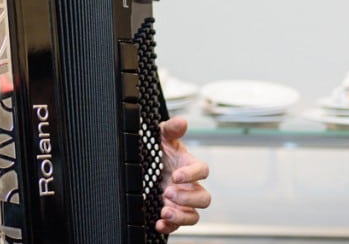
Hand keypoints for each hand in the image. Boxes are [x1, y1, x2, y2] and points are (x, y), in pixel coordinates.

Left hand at [155, 116, 210, 234]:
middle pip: (204, 198)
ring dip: (181, 216)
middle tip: (168, 192)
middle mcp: (189, 186)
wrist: (144, 164)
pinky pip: (178, 225)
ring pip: (194, 215)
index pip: (202, 171)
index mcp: (189, 166)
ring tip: (165, 212)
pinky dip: (170, 227)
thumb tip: (181, 122)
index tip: (176, 175)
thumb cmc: (159, 150)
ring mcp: (182, 202)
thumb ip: (171, 128)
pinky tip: (159, 223)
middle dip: (187, 198)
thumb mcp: (161, 136)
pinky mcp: (172, 213)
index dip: (192, 175)